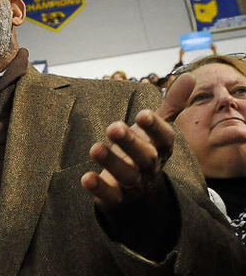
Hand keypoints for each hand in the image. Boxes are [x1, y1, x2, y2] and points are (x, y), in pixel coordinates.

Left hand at [81, 74, 192, 212]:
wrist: (137, 195)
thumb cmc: (144, 154)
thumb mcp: (156, 132)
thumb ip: (170, 107)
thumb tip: (190, 75)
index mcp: (160, 149)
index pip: (164, 138)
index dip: (155, 127)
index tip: (142, 113)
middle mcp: (150, 168)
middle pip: (145, 157)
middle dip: (130, 142)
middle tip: (113, 127)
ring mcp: (134, 186)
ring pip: (127, 176)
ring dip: (111, 162)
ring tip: (94, 148)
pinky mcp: (117, 200)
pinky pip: (110, 195)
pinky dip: (99, 188)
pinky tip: (86, 178)